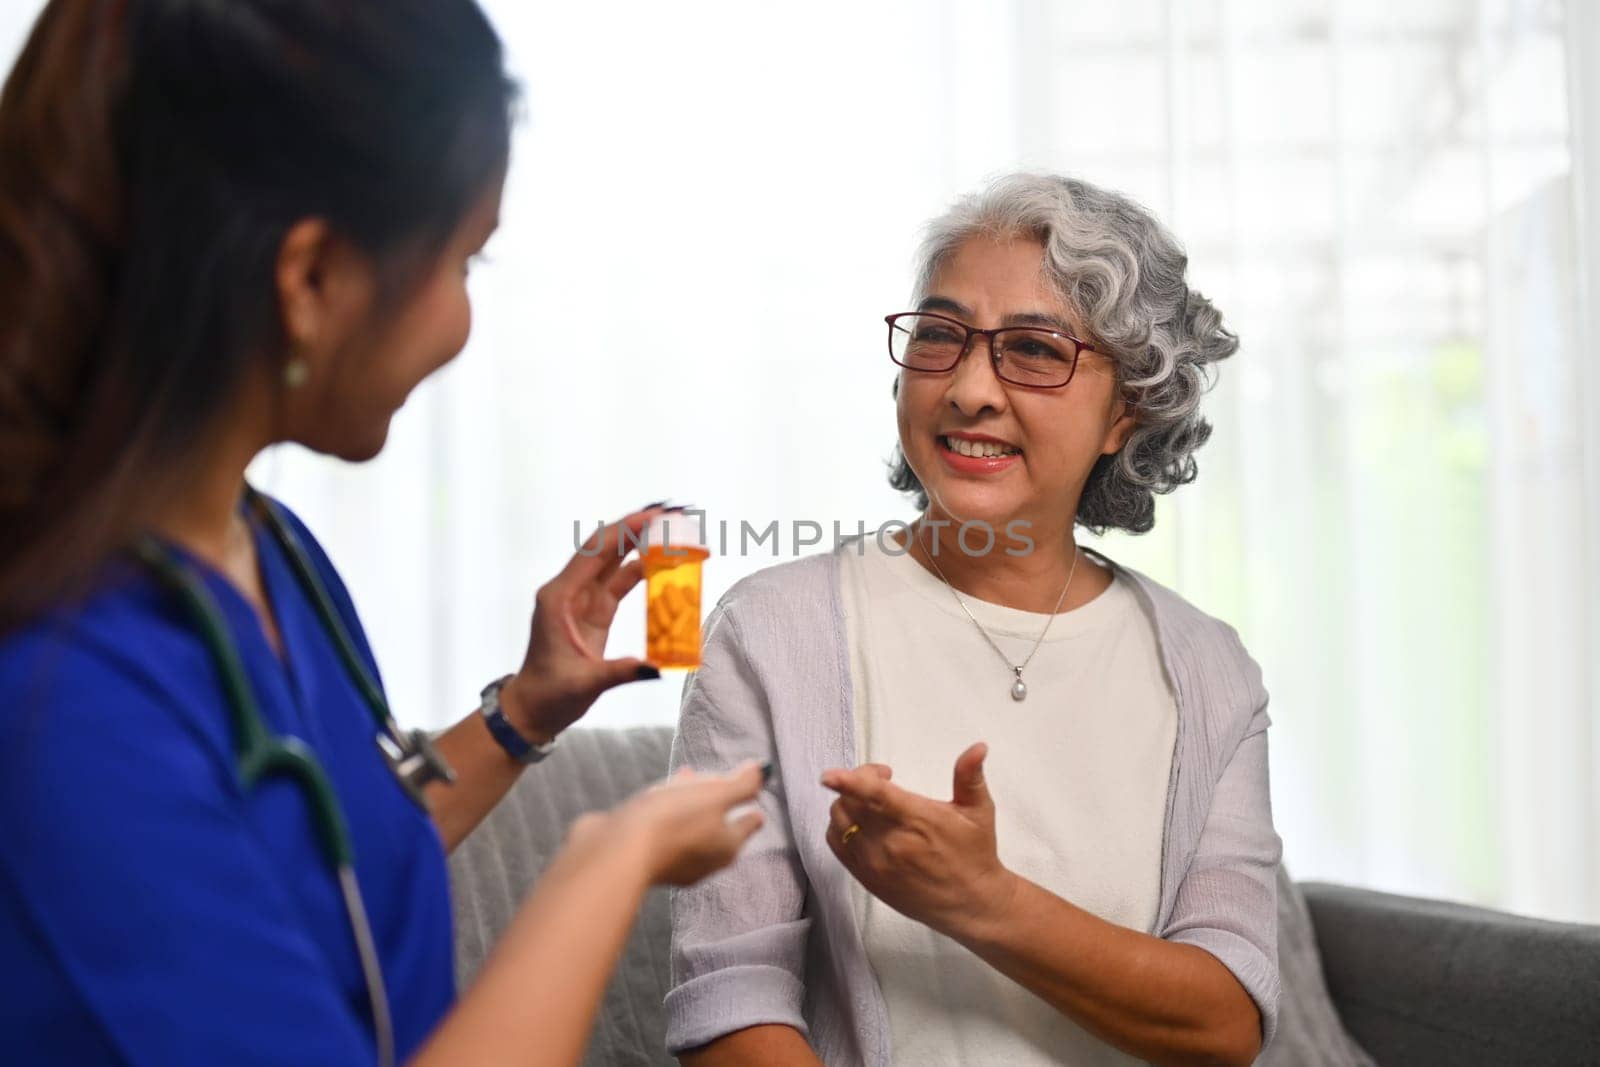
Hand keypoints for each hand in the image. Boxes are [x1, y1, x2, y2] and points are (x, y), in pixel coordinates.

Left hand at [502, 504, 666, 741]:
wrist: (533, 708)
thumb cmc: (549, 694)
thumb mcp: (585, 683)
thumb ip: (621, 672)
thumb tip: (655, 666)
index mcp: (559, 598)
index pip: (595, 552)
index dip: (624, 530)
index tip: (653, 516)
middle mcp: (569, 591)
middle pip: (605, 548)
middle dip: (635, 528)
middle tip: (670, 514)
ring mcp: (581, 599)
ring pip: (613, 561)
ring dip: (639, 544)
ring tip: (671, 531)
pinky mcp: (593, 611)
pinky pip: (618, 582)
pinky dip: (639, 570)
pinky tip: (662, 562)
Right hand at [606, 762, 766, 885]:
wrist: (616, 852)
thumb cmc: (673, 822)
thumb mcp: (715, 795)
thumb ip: (742, 784)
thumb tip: (762, 771)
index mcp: (728, 846)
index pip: (748, 823)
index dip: (751, 805)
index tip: (754, 797)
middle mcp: (705, 860)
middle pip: (719, 827)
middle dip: (719, 802)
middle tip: (719, 782)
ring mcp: (674, 861)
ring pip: (690, 827)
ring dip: (689, 802)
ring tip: (684, 778)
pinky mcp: (646, 856)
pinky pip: (663, 828)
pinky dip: (666, 810)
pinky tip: (654, 798)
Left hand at [821, 742, 1017, 937]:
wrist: (970, 903)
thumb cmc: (974, 853)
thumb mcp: (978, 811)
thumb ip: (970, 776)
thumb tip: (979, 747)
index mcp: (918, 821)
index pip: (876, 797)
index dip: (850, 783)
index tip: (830, 776)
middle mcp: (892, 843)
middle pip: (850, 803)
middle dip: (858, 781)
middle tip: (881, 779)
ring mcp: (876, 863)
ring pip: (839, 822)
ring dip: (847, 802)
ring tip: (871, 801)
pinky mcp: (867, 878)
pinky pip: (836, 845)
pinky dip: (840, 826)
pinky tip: (860, 822)